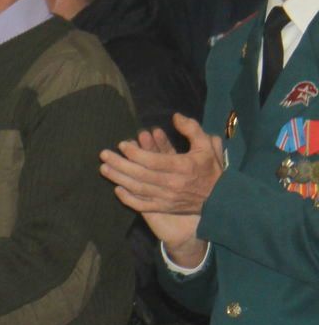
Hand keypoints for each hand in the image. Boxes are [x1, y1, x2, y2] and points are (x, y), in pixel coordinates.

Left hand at [98, 119, 221, 261]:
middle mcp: (172, 184)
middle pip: (140, 174)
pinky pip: (142, 206)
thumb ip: (192, 129)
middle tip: (103, 155)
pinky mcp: (164, 208)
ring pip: (138, 189)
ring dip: (118, 179)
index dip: (135, 153)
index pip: (152, 161)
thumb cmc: (211, 169)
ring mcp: (167, 198)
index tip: (122, 144)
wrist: (221, 199)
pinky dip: (128, 199)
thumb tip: (175, 117)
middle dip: (120, 164)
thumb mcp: (207, 145)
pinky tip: (117, 190)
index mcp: (183, 167)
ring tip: (104, 168)